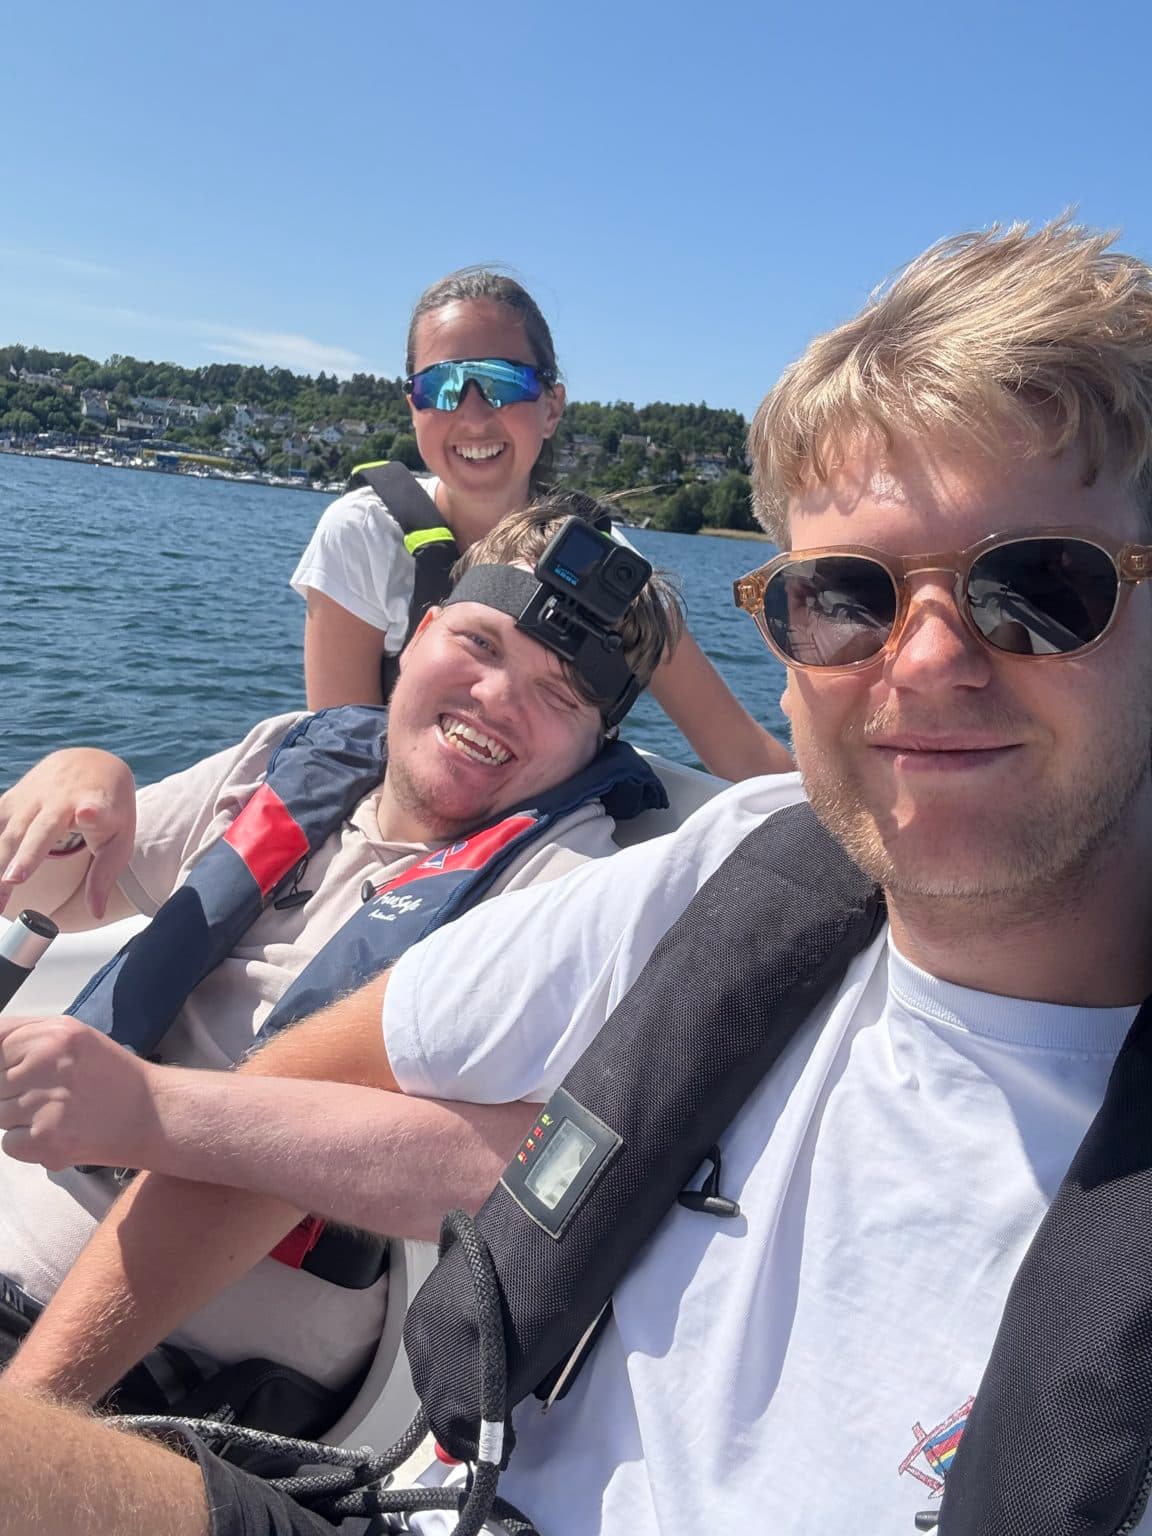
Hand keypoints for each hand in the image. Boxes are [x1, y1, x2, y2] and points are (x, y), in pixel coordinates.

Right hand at [0, 749, 135, 918]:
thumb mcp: (120, 838)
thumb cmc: (111, 808)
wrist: (92, 762)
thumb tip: (96, 913)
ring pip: (6, 831)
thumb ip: (104, 875)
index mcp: (93, 803)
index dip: (91, 814)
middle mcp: (58, 798)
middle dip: (23, 856)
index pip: (93, 811)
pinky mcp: (11, 799)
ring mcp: (30, 797)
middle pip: (36, 831)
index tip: (87, 814)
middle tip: (10, 884)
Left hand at [0, 1015, 157, 1171]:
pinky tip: (58, 1132)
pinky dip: (27, 1144)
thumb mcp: (74, 1035)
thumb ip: (25, 1035)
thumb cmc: (112, 1075)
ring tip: (57, 1112)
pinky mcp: (44, 1139)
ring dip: (19, 1118)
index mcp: (54, 1034)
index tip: (28, 1073)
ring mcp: (43, 1103)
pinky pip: (8, 1143)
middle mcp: (47, 1063)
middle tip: (52, 1093)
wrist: (152, 1115)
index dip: (7, 1062)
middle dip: (13, 1090)